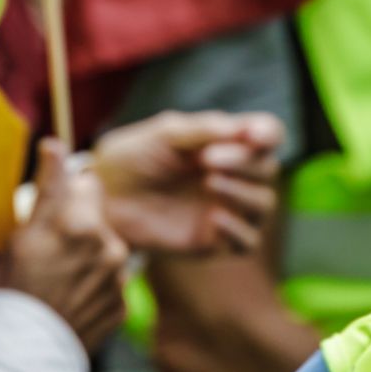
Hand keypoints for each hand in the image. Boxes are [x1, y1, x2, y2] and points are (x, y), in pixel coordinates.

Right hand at [0, 145, 126, 354]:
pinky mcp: (123, 304)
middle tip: (50, 247)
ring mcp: (117, 276)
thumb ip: (47, 188)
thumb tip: (55, 144)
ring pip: (107, 245)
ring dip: (90, 253)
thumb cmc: (5, 296)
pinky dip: (95, 285)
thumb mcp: (18, 237)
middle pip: (97, 211)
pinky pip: (110, 280)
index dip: (67, 186)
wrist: (19, 363)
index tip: (56, 192)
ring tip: (57, 280)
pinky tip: (70, 300)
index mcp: (75, 221)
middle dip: (79, 219)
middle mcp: (105, 243)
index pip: (83, 178)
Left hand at [87, 110, 281, 254]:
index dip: (268, 134)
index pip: (267, 135)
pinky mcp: (214, 241)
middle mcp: (232, 175)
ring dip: (244, 192)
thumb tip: (246, 130)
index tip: (252, 135)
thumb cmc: (132, 158)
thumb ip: (205, 129)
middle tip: (209, 159)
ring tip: (210, 182)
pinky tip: (214, 218)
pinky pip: (247, 242)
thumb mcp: (165, 133)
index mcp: (224, 143)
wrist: (102, 198)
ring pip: (264, 204)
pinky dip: (238, 230)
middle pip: (268, 169)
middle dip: (245, 162)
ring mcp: (226, 208)